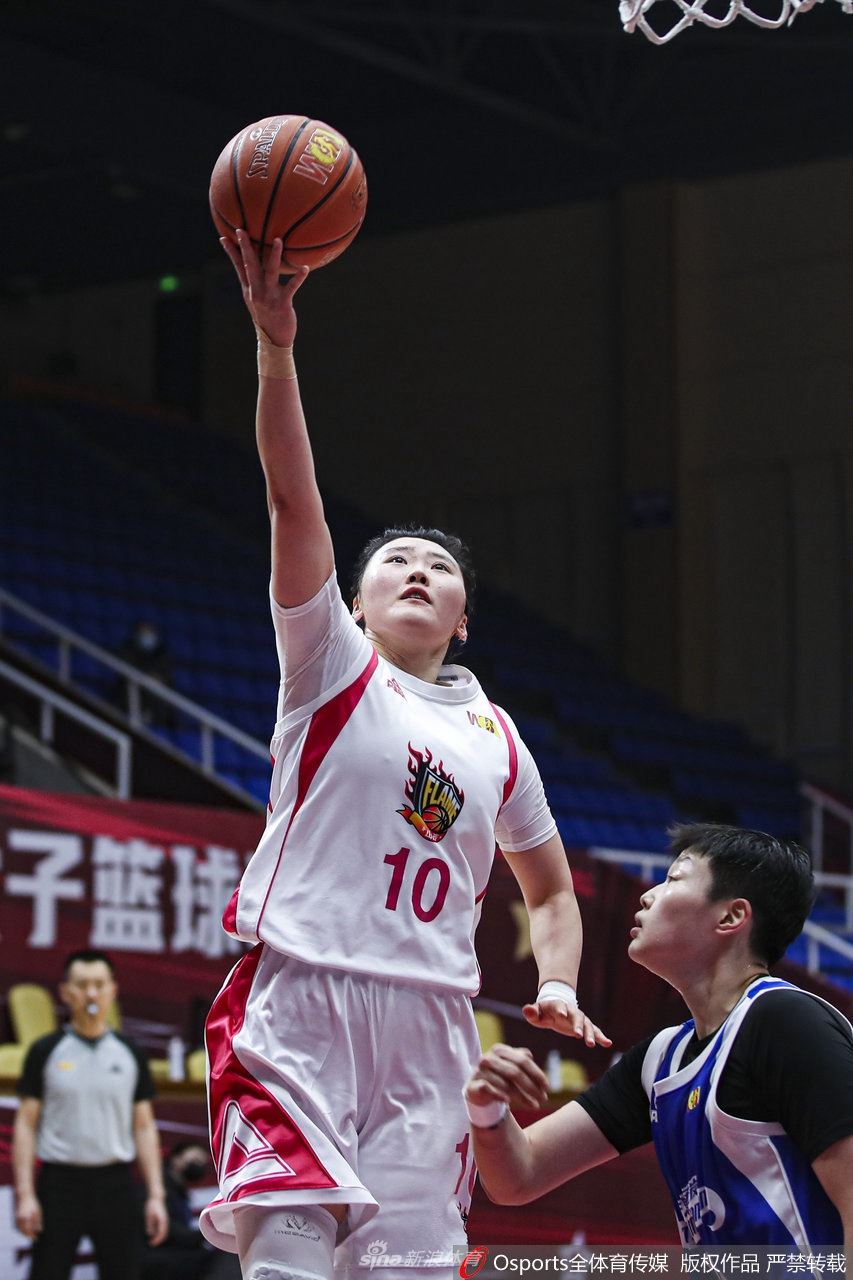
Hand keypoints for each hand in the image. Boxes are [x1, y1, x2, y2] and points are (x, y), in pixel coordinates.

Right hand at [15, 1192, 42, 1238]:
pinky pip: (17, 1226)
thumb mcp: (38, 1211)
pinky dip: (21, 1230)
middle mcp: (20, 1219)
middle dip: (28, 1236)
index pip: (29, 1230)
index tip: (36, 1239)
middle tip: (33, 1238)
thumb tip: (39, 1230)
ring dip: (24, 1233)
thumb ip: (38, 1221)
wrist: (24, 1195)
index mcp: (27, 1218)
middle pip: (23, 1231)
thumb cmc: (33, 1203)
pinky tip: (25, 1230)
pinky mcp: (15, 1217)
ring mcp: (17, 1218)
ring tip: (30, 1235)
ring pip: (19, 1230)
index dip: (32, 1236)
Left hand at [145, 1195, 168, 1246]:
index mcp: (162, 1220)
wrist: (156, 1198)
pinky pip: (161, 1229)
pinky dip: (158, 1234)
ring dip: (158, 1238)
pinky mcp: (162, 1220)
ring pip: (163, 1232)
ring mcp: (164, 1221)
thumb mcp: (149, 1214)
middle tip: (151, 1244)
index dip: (157, 1240)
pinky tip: (152, 1235)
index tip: (152, 1244)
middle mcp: (165, 1221)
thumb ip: (150, 1223)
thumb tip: (150, 1233)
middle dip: (158, 1240)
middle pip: (164, 1234)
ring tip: (151, 1242)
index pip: (162, 1233)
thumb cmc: (152, 1206)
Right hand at [220, 230, 308, 346]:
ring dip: (274, 255)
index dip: (231, 252)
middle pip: (249, 265)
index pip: (238, 267)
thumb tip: (252, 272)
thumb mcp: (255, 300)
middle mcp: (256, 291)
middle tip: (241, 230)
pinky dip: (298, 277)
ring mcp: (268, 297)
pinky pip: (291, 287)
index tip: (224, 236)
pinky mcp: (282, 304)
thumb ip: (254, 283)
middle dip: (245, 247)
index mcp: (249, 289)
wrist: (273, 340)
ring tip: (278, 240)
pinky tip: (305, 268)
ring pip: (270, 272)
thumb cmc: (267, 317)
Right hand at [464, 1043, 549, 1110]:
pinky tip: (508, 1102)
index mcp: (499, 1050)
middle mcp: (488, 1058)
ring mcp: (478, 1072)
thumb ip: (521, 1059)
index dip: (537, 1074)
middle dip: (532, 1087)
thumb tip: (530, 1056)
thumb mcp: (511, 1065)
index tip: (548, 1087)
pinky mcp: (472, 1086)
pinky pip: (489, 1090)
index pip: (523, 1061)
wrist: (478, 1091)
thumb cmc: (500, 1077)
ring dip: (522, 1097)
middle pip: (515, 1072)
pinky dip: (500, 1095)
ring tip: (535, 1105)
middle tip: (544, 1099)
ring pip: (505, 1084)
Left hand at [523, 997, 611, 1047]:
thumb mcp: (536, 1013)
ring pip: (587, 1025)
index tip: (562, 1015)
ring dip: (590, 1034)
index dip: (560, 1009)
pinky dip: (601, 1036)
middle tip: (578, 1035)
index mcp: (557, 1005)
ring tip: (592, 1044)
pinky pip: (595, 1031)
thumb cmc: (543, 1012)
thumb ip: (531, 1012)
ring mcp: (579, 1018)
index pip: (559, 1006)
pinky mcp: (584, 1026)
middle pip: (576, 1016)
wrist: (556, 1009)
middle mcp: (571, 1011)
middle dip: (577, 1025)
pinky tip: (608, 1043)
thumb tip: (526, 1010)